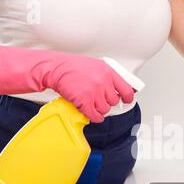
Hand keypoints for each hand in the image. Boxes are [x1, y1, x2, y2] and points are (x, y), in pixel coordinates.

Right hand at [0, 44, 133, 122]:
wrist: (56, 69)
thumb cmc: (73, 67)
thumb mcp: (96, 66)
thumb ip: (108, 77)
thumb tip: (120, 88)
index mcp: (108, 71)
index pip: (127, 89)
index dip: (127, 97)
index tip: (126, 100)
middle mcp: (103, 81)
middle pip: (114, 102)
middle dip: (106, 102)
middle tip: (98, 99)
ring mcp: (94, 91)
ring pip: (105, 110)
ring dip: (98, 109)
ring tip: (90, 103)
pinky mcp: (85, 101)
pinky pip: (95, 116)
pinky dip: (94, 117)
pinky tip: (90, 112)